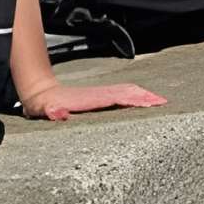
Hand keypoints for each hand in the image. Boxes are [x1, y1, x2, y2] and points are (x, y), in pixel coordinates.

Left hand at [19, 81, 165, 121]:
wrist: (39, 93)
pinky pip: (122, 94)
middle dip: (146, 96)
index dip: (134, 99)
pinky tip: (143, 101)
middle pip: (127, 91)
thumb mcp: (45, 110)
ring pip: (126, 91)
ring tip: (160, 102)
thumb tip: (57, 112)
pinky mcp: (100, 97)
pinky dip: (135, 96)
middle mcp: (99, 94)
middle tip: (164, 103)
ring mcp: (100, 94)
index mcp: (91, 99)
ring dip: (143, 95)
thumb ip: (51, 111)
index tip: (151, 102)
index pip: (117, 97)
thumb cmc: (44, 105)